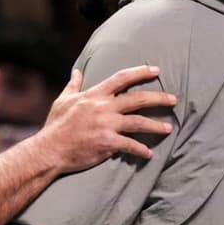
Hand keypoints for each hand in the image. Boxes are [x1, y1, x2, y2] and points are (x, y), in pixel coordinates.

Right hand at [37, 66, 175, 172]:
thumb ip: (73, 85)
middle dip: (159, 97)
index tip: (156, 70)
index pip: (122, 78)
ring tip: (169, 128)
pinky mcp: (108, 143)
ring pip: (139, 122)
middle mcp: (103, 108)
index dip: (141, 72)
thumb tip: (77, 70)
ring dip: (156, 125)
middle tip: (173, 99)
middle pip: (138, 98)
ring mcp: (107, 125)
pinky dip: (142, 150)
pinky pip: (131, 145)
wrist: (50, 149)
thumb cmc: (55, 125)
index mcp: (94, 95)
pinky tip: (149, 154)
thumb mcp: (63, 100)